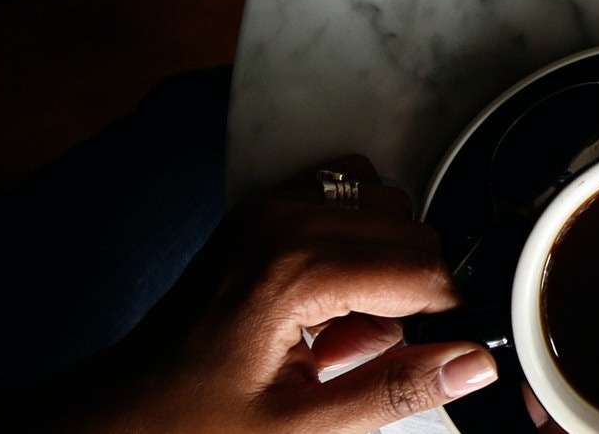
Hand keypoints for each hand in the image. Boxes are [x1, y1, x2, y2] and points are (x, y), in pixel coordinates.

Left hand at [0, 156, 500, 433]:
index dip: (442, 322)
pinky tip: (333, 287)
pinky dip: (359, 230)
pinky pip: (349, 188)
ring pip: (389, 205)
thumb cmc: (195, 419)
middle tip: (361, 352)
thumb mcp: (303, 427)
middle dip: (412, 295)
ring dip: (386, 261)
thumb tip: (472, 364)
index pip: (426, 273)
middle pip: (414, 233)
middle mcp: (283, 222)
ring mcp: (270, 207)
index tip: (425, 359)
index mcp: (294, 273)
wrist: (126, 408)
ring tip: (340, 324)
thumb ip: (396, 390)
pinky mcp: (263, 206)